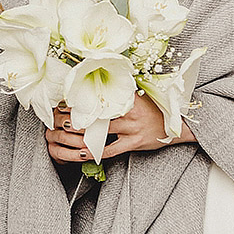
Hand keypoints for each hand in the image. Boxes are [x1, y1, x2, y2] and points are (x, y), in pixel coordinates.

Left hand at [45, 96, 195, 163]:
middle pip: (95, 113)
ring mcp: (131, 127)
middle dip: (74, 115)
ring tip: (63, 133)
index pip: (97, 95)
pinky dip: (96, 151)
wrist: (177, 125)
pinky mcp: (135, 143)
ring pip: (100, 131)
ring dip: (80, 133)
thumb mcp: (137, 95)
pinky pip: (112, 149)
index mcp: (126, 96)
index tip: (61, 99)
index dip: (78, 98)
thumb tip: (95, 80)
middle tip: (55, 117)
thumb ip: (118, 92)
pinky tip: (83, 152)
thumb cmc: (153, 108)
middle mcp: (128, 110)